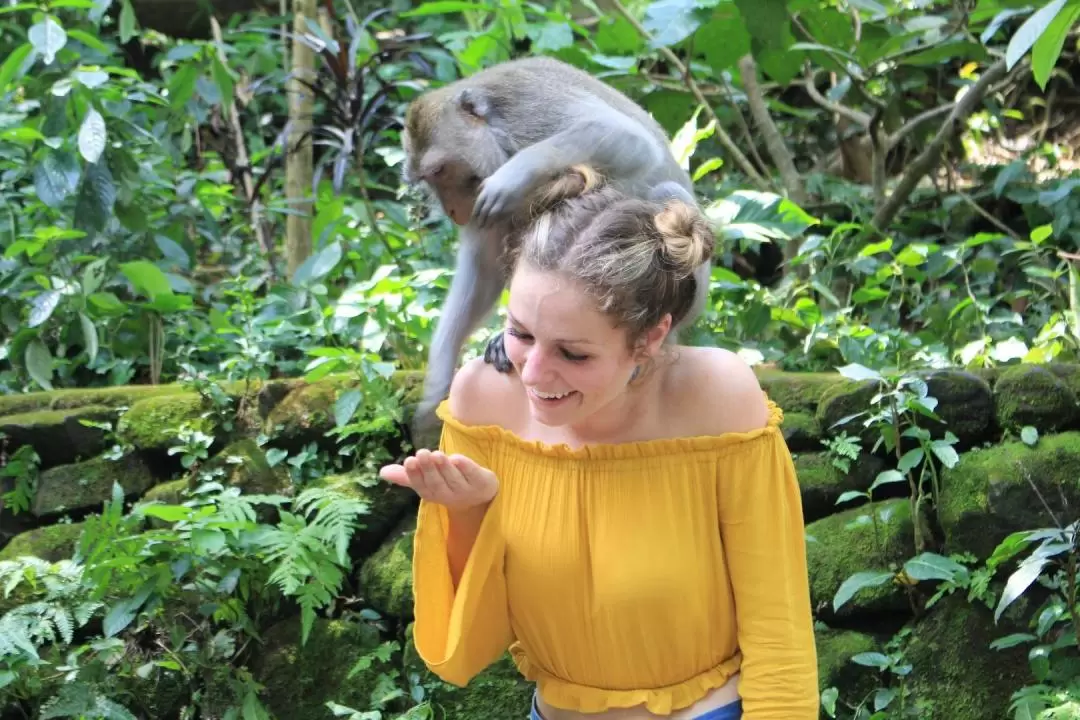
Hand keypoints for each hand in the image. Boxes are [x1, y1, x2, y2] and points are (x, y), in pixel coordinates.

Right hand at [379, 449, 497, 510]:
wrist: (481, 495)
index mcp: (433, 494)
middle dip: (429, 469)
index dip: (415, 475)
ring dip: (445, 468)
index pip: (422, 486)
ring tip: (436, 454)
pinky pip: (474, 476)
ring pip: (454, 480)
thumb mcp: (428, 480)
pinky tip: (457, 458)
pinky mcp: (483, 483)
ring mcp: (467, 491)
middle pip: (437, 484)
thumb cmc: (448, 483)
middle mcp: (449, 496)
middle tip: (422, 453)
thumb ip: (408, 475)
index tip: (409, 460)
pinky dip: (466, 468)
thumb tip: (382, 472)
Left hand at [471, 161, 531, 226]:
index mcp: (488, 187)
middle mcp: (494, 194)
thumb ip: (485, 184)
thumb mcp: (494, 176)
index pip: (479, 204)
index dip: (476, 213)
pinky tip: (498, 224)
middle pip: (484, 211)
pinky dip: (499, 220)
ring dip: (489, 223)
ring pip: (492, 215)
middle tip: (480, 227)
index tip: (474, 219)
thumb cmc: (511, 171)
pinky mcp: (513, 203)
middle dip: (481, 220)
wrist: (526, 169)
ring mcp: (503, 200)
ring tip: (487, 228)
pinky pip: (504, 215)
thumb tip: (478, 192)